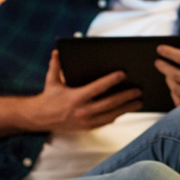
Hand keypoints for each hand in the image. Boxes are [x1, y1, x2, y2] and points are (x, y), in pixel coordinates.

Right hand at [25, 50, 142, 130]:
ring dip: (126, 108)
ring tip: (139, 101)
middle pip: (110, 104)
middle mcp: (83, 111)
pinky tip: (126, 109)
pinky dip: (117, 115)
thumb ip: (56, 66)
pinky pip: (106, 122)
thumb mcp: (51, 81)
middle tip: (139, 90)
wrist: (40, 119)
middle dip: (126, 97)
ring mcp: (86, 121)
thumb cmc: (49, 97)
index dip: (111, 80)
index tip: (123, 74)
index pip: (98, 88)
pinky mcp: (88, 128)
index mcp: (76, 98)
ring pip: (112, 115)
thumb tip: (57, 51)